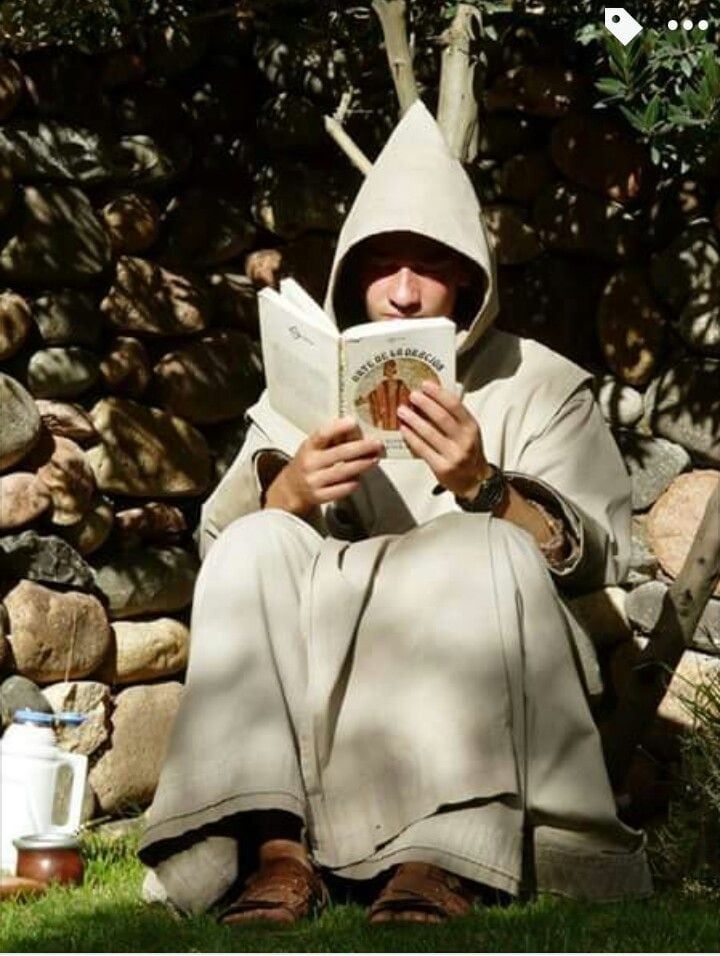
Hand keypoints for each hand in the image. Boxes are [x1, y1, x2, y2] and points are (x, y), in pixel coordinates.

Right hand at [264, 417, 382, 516]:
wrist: (292, 489)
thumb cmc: (309, 463)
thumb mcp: (314, 447)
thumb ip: (332, 439)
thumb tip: (357, 430)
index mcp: (308, 447)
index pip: (322, 435)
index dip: (337, 427)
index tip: (353, 422)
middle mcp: (310, 463)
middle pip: (339, 453)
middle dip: (361, 448)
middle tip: (377, 444)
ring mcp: (314, 481)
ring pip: (343, 472)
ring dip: (362, 464)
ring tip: (375, 458)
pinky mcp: (320, 496)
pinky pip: (342, 489)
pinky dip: (354, 482)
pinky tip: (361, 476)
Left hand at [396, 381, 490, 497]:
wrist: (475, 480)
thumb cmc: (468, 451)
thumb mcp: (468, 431)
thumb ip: (453, 416)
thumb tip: (430, 398)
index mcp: (471, 427)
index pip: (455, 405)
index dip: (438, 393)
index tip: (425, 385)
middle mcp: (465, 440)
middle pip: (441, 417)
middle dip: (424, 404)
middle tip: (411, 395)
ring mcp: (454, 455)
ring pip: (429, 433)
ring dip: (413, 420)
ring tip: (402, 411)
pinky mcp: (442, 468)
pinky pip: (423, 449)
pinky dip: (411, 437)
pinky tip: (404, 429)